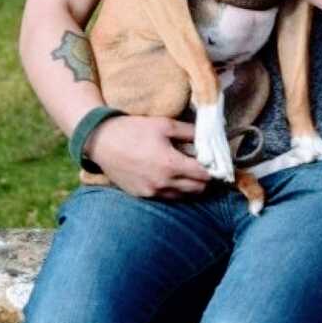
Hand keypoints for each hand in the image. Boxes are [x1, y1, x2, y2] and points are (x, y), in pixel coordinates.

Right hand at [86, 115, 211, 198]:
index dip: (215, 169)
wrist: (102, 142)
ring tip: (189, 170)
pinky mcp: (142, 195)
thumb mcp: (165, 125)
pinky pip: (167, 197)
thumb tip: (208, 136)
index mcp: (171, 165)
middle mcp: (163, 183)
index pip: (204, 175)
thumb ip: (190, 132)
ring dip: (191, 185)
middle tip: (205, 166)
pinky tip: (172, 175)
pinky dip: (175, 189)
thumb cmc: (134, 130)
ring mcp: (151, 192)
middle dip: (205, 178)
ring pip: (183, 196)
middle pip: (197, 189)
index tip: (219, 162)